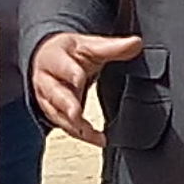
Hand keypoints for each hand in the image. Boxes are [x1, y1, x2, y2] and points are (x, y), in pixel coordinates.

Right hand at [29, 31, 144, 143]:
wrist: (47, 60)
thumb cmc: (68, 53)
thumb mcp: (89, 46)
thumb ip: (112, 47)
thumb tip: (136, 43)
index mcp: (54, 58)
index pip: (60, 65)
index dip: (69, 73)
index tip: (79, 79)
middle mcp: (46, 80)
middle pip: (55, 94)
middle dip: (66, 105)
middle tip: (76, 114)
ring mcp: (48, 100)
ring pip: (58, 115)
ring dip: (75, 126)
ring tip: (92, 134)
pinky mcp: (54, 114)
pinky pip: (66, 126)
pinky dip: (81, 134)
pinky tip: (97, 139)